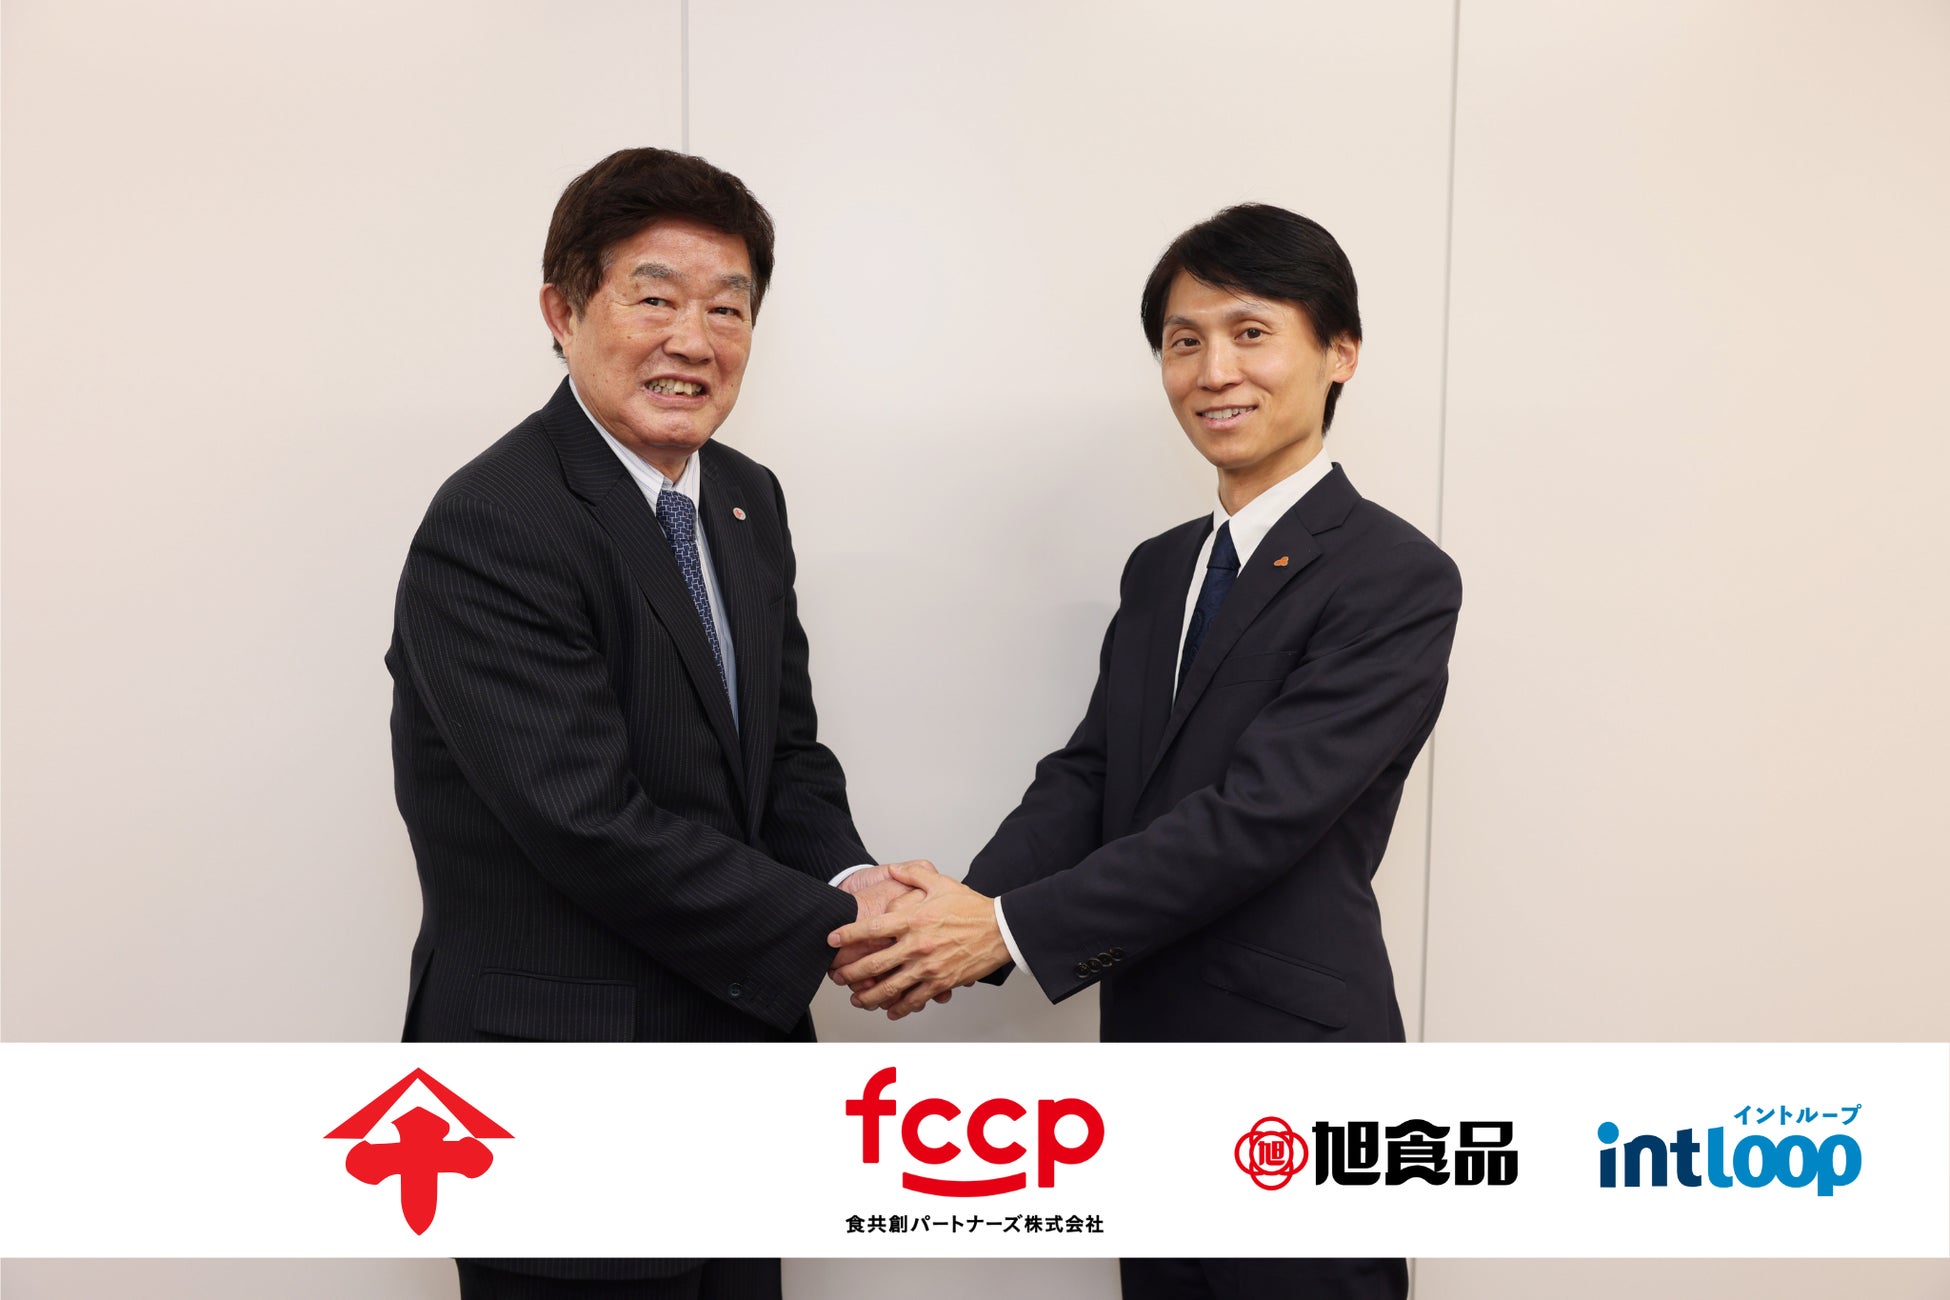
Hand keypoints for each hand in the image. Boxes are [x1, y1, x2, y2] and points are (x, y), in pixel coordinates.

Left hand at [827, 861, 1008, 1018]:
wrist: (1001, 929)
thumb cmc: (972, 907)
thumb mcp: (941, 883)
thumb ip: (913, 874)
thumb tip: (893, 868)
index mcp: (913, 919)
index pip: (871, 929)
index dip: (847, 935)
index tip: (831, 940)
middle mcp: (917, 945)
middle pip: (874, 964)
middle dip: (850, 972)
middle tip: (837, 976)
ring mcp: (928, 967)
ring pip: (890, 988)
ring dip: (868, 996)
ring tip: (857, 998)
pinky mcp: (941, 982)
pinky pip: (914, 1000)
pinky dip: (899, 1008)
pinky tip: (890, 1010)